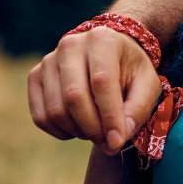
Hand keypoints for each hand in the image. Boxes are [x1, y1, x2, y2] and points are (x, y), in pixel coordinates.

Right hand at [27, 28, 160, 152]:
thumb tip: (118, 138)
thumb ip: (138, 109)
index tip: (117, 142)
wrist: (109, 55)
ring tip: (98, 133)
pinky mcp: (35, 76)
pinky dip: (60, 131)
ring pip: (56, 110)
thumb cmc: (131, 70)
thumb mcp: (148, 84)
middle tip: (109, 142)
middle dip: (93, 128)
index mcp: (102, 40)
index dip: (110, 117)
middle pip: (74, 96)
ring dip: (78, 131)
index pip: (101, 82)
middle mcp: (70, 45)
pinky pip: (41, 115)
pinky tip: (78, 129)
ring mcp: (48, 60)